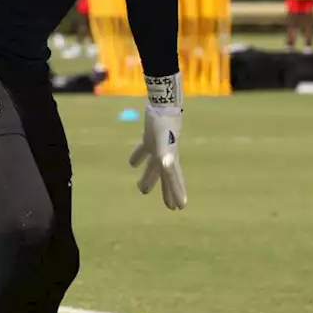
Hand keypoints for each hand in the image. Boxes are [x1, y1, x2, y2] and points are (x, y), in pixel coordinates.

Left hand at [129, 73, 186, 209]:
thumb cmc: (165, 124)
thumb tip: (167, 163)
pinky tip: (132, 164)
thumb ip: (166, 153)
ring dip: (148, 177)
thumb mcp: (165, 141)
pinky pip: (143, 150)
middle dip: (167, 191)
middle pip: (165, 177)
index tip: (180, 207)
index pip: (173, 180)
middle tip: (170, 206)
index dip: (176, 193)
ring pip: (153, 167)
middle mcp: (165, 155)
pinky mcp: (149, 138)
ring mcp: (157, 146)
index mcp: (169, 159)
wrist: (163, 105)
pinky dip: (138, 157)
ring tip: (141, 189)